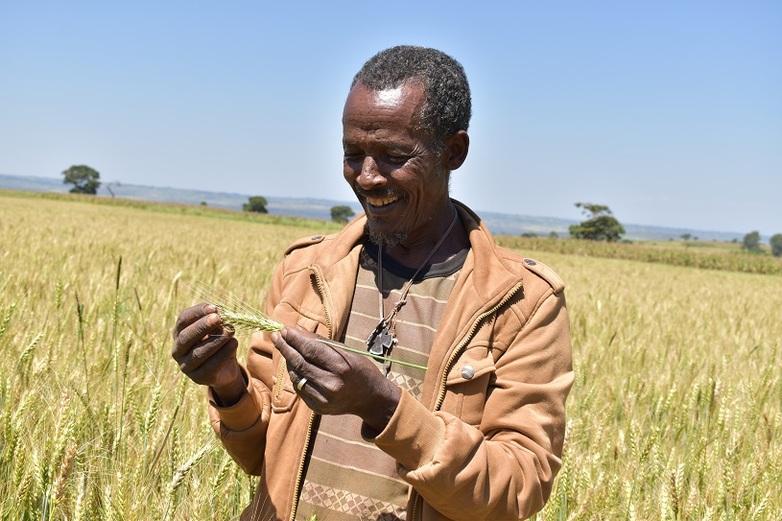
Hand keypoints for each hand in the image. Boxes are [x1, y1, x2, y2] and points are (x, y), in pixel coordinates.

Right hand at [171, 303, 244, 404]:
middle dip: (202, 326)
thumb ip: (216, 322)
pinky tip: (233, 343)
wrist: (224, 369)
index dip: (197, 312)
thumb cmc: (218, 342)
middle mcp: (178, 350)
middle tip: (218, 318)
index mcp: (179, 333)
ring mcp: (186, 366)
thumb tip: (219, 314)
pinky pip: (210, 366)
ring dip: (216, 340)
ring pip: (198, 353)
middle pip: (186, 337)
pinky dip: (223, 354)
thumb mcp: (217, 329)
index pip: (183, 320)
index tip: (213, 308)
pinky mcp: (198, 378)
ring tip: (230, 331)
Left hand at [271, 327, 400, 431]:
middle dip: (286, 347)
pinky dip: (295, 375)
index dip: (295, 339)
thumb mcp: (346, 352)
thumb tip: (297, 331)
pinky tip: (295, 365)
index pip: (311, 350)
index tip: (284, 329)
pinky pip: (299, 388)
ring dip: (289, 361)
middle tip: (276, 336)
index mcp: (341, 368)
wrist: (371, 399)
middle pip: (300, 363)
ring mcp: (323, 399)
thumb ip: (321, 343)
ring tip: (285, 347)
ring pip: (296, 376)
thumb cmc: (360, 369)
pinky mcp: (317, 407)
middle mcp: (331, 385)